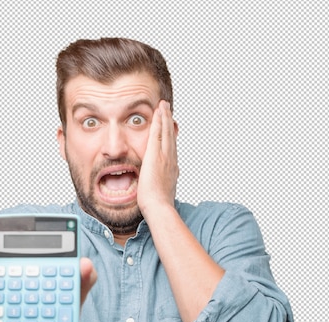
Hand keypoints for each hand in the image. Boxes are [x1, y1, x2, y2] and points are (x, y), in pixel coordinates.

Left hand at [137, 100, 178, 218]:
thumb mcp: (163, 193)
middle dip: (169, 122)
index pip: (172, 149)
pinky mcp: (156, 155)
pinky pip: (158, 133)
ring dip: (165, 117)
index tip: (170, 128)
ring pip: (166, 132)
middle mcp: (171, 160)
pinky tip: (158, 111)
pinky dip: (159, 121)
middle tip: (168, 110)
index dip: (171, 137)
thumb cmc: (159, 205)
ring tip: (163, 106)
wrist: (159, 207)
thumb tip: (163, 186)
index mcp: (172, 169)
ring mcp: (165, 156)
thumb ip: (163, 186)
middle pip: (171, 137)